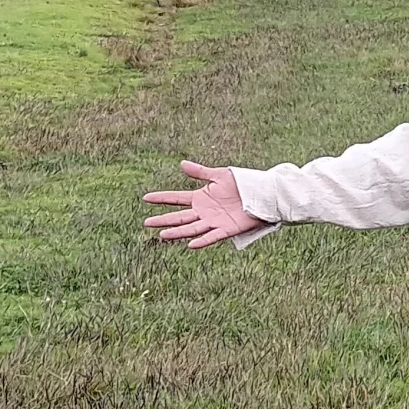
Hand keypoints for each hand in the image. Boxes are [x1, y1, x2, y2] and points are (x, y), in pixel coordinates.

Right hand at [142, 160, 266, 248]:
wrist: (262, 194)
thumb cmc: (242, 183)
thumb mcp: (219, 175)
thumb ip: (200, 172)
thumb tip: (181, 164)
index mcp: (200, 197)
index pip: (176, 198)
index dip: (162, 198)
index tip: (145, 198)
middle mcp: (204, 212)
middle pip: (179, 217)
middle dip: (163, 220)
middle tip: (147, 222)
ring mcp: (214, 222)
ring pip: (191, 228)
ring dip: (177, 232)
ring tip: (162, 234)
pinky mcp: (226, 229)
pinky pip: (212, 237)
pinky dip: (202, 241)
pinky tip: (191, 245)